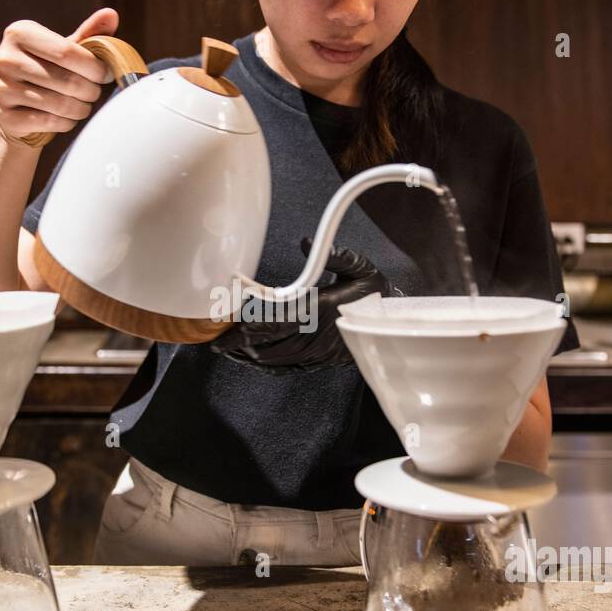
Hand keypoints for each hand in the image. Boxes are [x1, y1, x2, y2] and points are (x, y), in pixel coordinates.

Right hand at [0, 8, 117, 144]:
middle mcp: (5, 58)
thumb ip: (88, 34)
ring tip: (83, 105)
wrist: (16, 108)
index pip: (67, 52)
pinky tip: (66, 118)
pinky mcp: (4, 116)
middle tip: (94, 93)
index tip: (107, 75)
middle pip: (67, 80)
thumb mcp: (64, 50)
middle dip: (91, 91)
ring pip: (61, 104)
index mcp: (19, 33)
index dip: (95, 67)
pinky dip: (66, 123)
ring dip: (81, 109)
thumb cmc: (47, 71)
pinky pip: (50, 122)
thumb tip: (111, 14)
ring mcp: (1, 88)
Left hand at [211, 239, 387, 371]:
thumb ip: (332, 254)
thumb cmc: (374, 294)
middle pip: (265, 345)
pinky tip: (254, 361)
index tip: (224, 330)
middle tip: (218, 343)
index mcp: (317, 310)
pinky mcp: (319, 362)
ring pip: (272, 360)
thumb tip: (304, 242)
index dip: (243, 329)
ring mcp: (316, 353)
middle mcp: (313, 335)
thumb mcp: (359, 267)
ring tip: (230, 350)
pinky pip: (286, 368)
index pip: (271, 322)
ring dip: (248, 356)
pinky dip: (265, 366)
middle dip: (238, 345)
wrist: (394, 325)